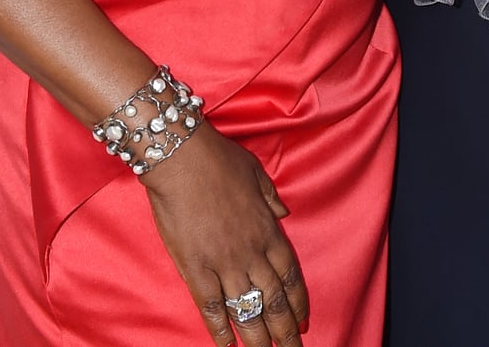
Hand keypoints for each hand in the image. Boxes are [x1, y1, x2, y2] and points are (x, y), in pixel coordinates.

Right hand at [141, 125, 308, 346]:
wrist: (184, 159)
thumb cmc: (219, 160)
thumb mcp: (255, 172)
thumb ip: (270, 197)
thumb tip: (283, 212)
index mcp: (267, 230)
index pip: (289, 275)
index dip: (297, 301)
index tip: (304, 320)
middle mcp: (251, 252)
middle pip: (273, 300)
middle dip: (285, 330)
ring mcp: (225, 263)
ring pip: (248, 310)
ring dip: (258, 338)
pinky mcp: (196, 269)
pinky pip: (213, 307)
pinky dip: (220, 330)